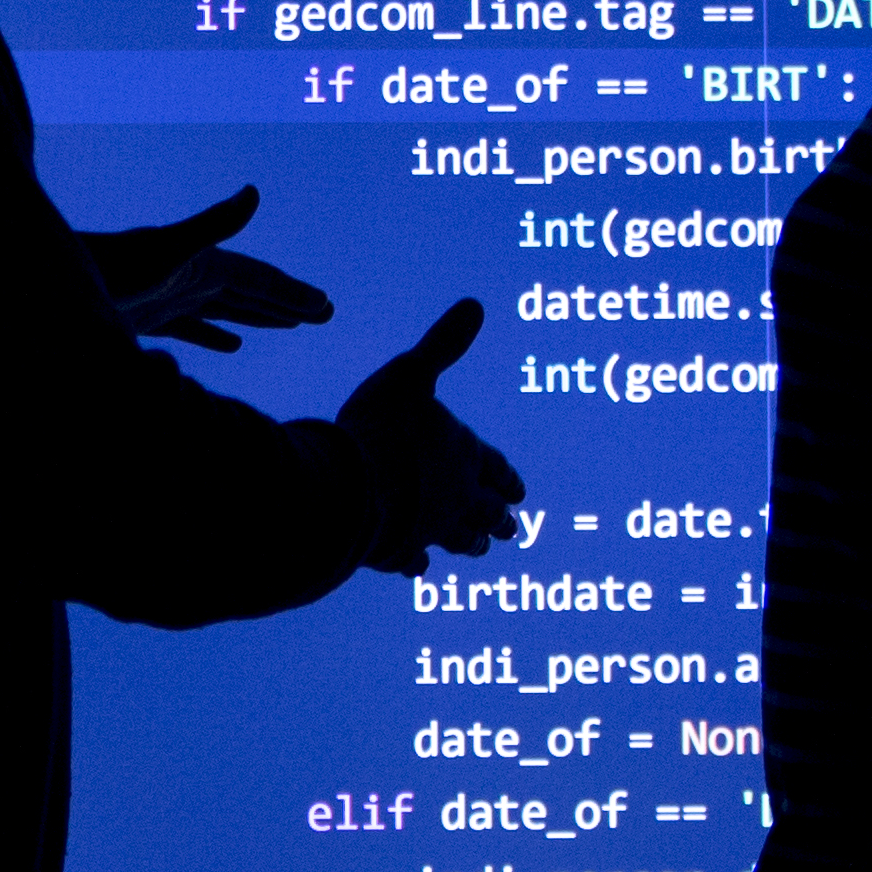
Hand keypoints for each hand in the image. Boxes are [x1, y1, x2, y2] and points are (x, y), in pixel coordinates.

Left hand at [87, 184, 333, 350]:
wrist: (56, 286)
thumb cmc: (110, 268)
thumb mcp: (167, 248)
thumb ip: (212, 223)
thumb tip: (254, 192)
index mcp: (204, 263)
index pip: (259, 279)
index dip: (293, 292)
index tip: (325, 305)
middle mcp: (192, 278)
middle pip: (250, 292)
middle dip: (288, 303)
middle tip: (326, 313)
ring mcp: (171, 298)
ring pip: (227, 308)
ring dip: (261, 316)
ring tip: (292, 323)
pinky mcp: (150, 320)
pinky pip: (194, 329)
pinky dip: (217, 334)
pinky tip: (231, 344)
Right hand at [338, 298, 525, 572]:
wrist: (350, 487)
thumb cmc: (383, 427)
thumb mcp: (412, 372)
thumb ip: (442, 344)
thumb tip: (475, 304)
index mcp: (464, 454)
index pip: (497, 468)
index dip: (508, 478)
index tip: (521, 493)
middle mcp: (455, 497)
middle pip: (486, 512)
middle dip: (498, 519)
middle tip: (511, 530)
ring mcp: (427, 528)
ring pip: (458, 540)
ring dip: (470, 543)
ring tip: (479, 549)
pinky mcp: (396, 550)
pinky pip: (412, 559)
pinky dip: (417, 562)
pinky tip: (417, 566)